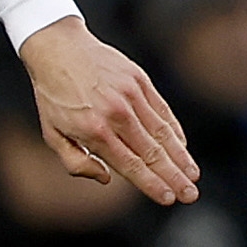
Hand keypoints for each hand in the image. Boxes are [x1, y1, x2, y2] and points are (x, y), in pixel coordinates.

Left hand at [20, 15, 198, 204]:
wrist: (57, 48)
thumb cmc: (53, 96)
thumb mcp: (52, 134)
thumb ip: (76, 162)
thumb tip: (106, 179)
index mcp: (94, 131)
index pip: (130, 165)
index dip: (152, 184)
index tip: (169, 199)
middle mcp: (116, 114)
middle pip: (152, 153)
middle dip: (174, 177)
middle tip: (191, 195)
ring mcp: (130, 95)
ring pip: (162, 133)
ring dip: (181, 157)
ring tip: (193, 176)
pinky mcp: (139, 80)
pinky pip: (162, 110)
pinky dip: (174, 130)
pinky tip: (183, 147)